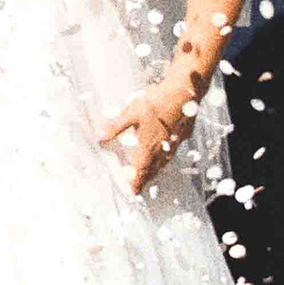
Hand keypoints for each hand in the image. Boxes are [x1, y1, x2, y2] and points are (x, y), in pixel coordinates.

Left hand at [100, 79, 195, 195]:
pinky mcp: (182, 137)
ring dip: (154, 170)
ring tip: (148, 172)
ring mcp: (174, 145)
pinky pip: (171, 154)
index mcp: (148, 148)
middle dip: (144, 179)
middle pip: (152, 171)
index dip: (136, 184)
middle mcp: (162, 151)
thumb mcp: (131, 112)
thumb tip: (99, 138)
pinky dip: (163, 159)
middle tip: (138, 184)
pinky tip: (162, 152)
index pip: (141, 173)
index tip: (132, 192)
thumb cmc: (157, 102)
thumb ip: (115, 127)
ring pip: (163, 164)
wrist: (184, 92)